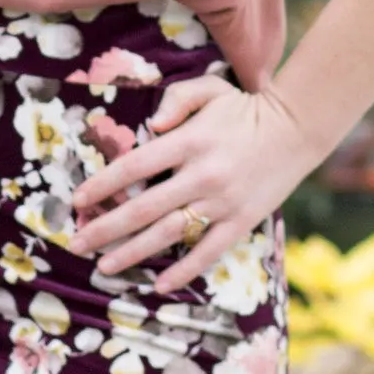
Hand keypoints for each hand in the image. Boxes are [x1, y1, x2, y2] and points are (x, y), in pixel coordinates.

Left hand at [70, 76, 315, 294]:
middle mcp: (202, 175)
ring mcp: (222, 202)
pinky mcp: (241, 221)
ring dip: (133, 253)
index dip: (103, 185)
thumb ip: (177, 99)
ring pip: (169, 234)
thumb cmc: (246, 108)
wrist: (297, 129)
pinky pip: (208, 251)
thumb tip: (148, 125)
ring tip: (104, 267)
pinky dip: (184, 270)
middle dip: (105, 228)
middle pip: (144, 208)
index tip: (78, 200)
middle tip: (76, 243)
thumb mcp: (211, 89)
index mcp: (190, 141)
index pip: (135, 166)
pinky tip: (159, 285)